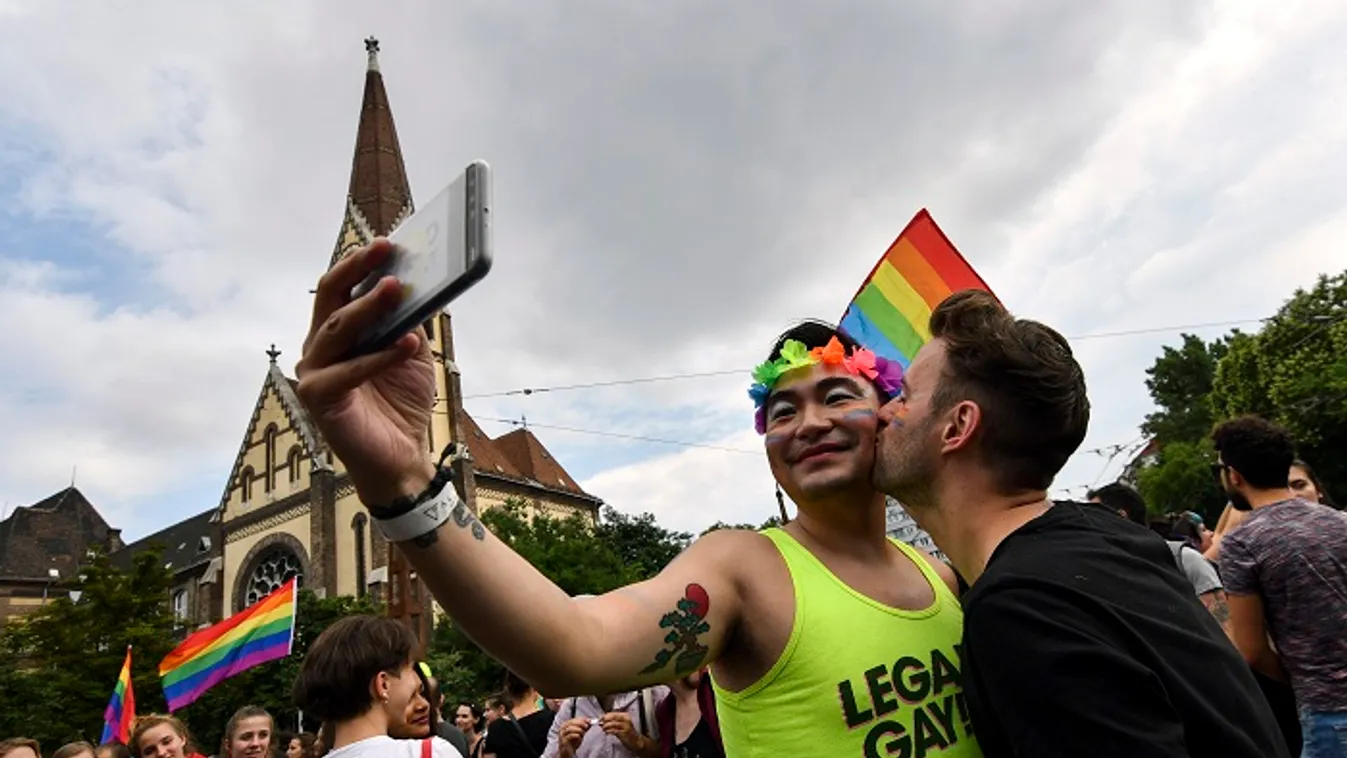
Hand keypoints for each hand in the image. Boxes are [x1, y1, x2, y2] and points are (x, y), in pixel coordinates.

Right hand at [295, 239, 437, 507]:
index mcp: (336, 331)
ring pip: (338, 327)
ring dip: (368, 306)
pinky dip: (380, 355)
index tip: (387, 242)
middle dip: (357, 269)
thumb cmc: (401, 403)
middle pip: (330, 296)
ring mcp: (314, 370)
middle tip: (384, 249)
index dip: (359, 262)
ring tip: (397, 288)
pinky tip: (407, 343)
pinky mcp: (318, 397)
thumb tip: (420, 280)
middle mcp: (319, 345)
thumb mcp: (411, 351)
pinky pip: (350, 369)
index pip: (341, 287)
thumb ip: (408, 319)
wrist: (401, 457)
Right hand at [556, 717, 589, 757]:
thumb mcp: (579, 734)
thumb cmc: (573, 742)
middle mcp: (562, 729)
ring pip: (570, 728)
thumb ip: (583, 728)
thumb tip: (589, 722)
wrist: (567, 752)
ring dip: (579, 730)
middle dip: (580, 723)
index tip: (589, 721)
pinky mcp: (563, 741)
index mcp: (565, 725)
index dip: (582, 719)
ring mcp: (562, 735)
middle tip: (586, 726)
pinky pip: (570, 736)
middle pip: (571, 722)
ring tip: (583, 733)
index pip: (574, 719)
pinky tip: (579, 737)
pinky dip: (576, 735)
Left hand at [599, 712, 641, 750]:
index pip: (613, 713)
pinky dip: (608, 731)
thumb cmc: (627, 732)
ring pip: (612, 723)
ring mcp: (625, 726)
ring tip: (603, 729)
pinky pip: (613, 730)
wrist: (636, 741)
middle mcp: (626, 719)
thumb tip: (603, 720)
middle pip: (612, 717)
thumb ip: (614, 721)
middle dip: (605, 720)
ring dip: (605, 726)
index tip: (600, 719)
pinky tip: (607, 733)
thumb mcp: (622, 724)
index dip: (605, 715)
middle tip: (600, 723)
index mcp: (625, 716)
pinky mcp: (624, 733)